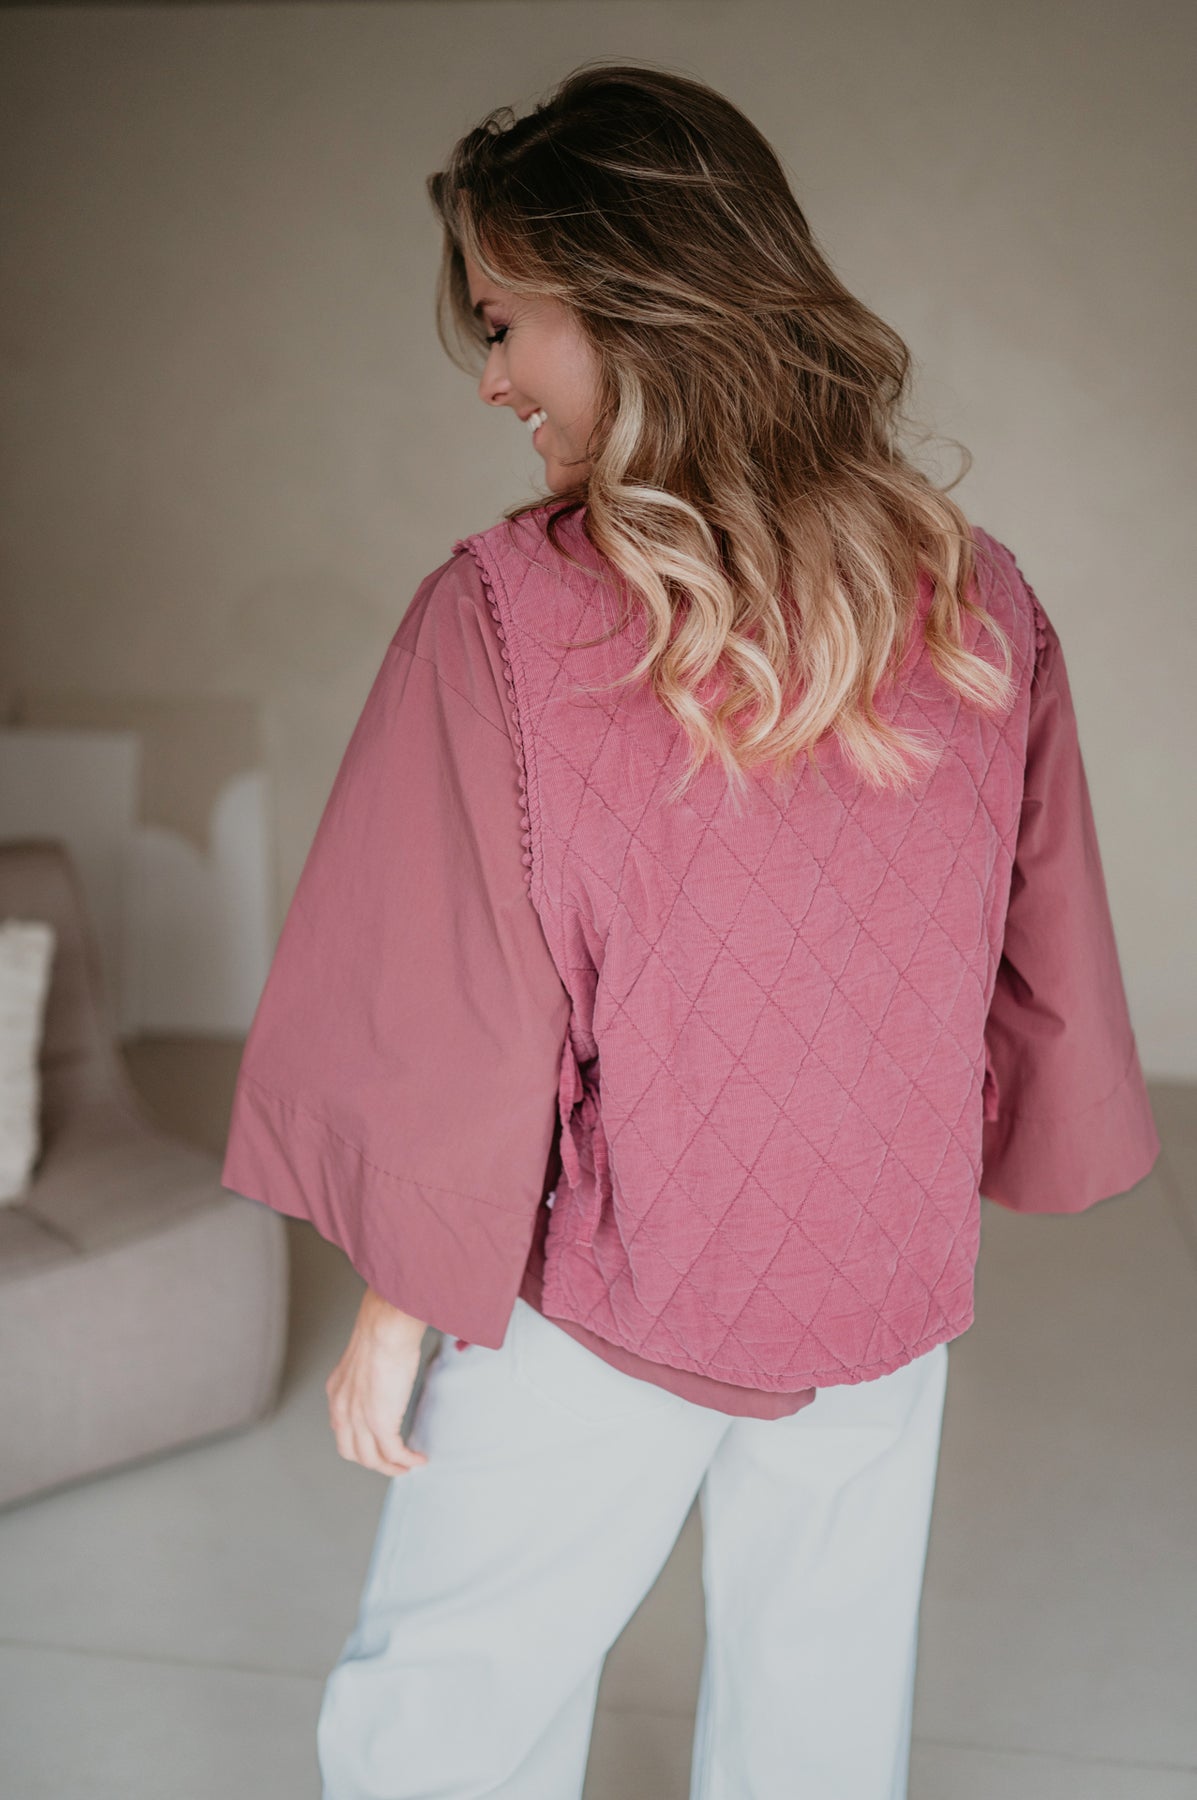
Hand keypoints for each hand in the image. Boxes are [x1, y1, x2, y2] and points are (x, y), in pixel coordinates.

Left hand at [324, 1287, 430, 1475]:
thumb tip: (386, 1372)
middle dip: (373, 1461)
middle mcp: (342, 1409)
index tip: (375, 1444)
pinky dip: (407, 1460)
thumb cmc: (381, 1331)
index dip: (359, 1442)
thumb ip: (369, 1372)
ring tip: (407, 1466)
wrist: (385, 1329)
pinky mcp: (380, 1423)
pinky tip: (418, 1458)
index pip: (342, 1430)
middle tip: (391, 1462)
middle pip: (353, 1451)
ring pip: (372, 1459)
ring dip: (391, 1467)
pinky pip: (394, 1453)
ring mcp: (359, 1419)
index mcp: (337, 1393)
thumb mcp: (365, 1357)